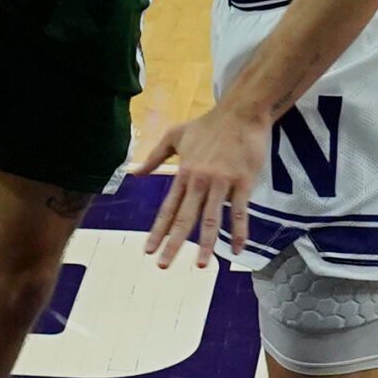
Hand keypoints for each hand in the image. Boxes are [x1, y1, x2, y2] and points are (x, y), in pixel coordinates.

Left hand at [137, 95, 269, 269]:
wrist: (240, 111)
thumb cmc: (209, 124)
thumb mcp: (176, 135)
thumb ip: (155, 155)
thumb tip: (135, 173)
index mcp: (184, 173)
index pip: (167, 208)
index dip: (157, 230)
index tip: (148, 250)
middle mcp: (199, 181)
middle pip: (184, 219)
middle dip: (174, 244)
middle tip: (163, 265)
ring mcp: (221, 183)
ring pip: (211, 219)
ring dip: (206, 245)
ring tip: (201, 266)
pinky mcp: (242, 182)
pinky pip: (240, 212)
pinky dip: (239, 232)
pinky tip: (238, 249)